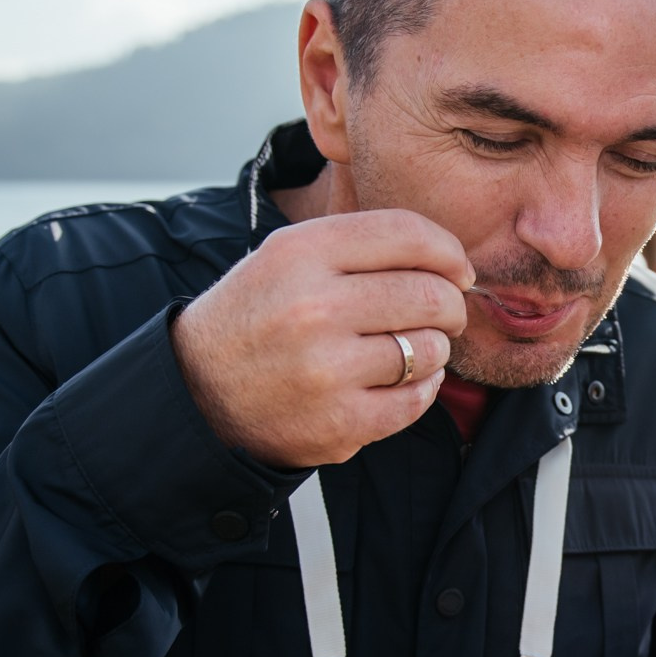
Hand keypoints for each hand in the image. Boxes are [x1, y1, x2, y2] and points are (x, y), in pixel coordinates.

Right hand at [171, 210, 472, 467]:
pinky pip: (417, 399)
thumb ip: (359, 246)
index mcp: (301, 253)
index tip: (457, 269)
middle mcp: (313, 307)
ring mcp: (327, 369)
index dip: (448, 251)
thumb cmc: (257, 316)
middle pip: (430, 294)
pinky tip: (404, 380)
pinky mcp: (340, 422)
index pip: (408, 234)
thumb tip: (449, 258)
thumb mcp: (287, 257)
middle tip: (445, 314)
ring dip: (434, 349)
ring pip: (429, 349)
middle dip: (451, 305)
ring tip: (412, 348)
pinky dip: (422, 388)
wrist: (198, 392)